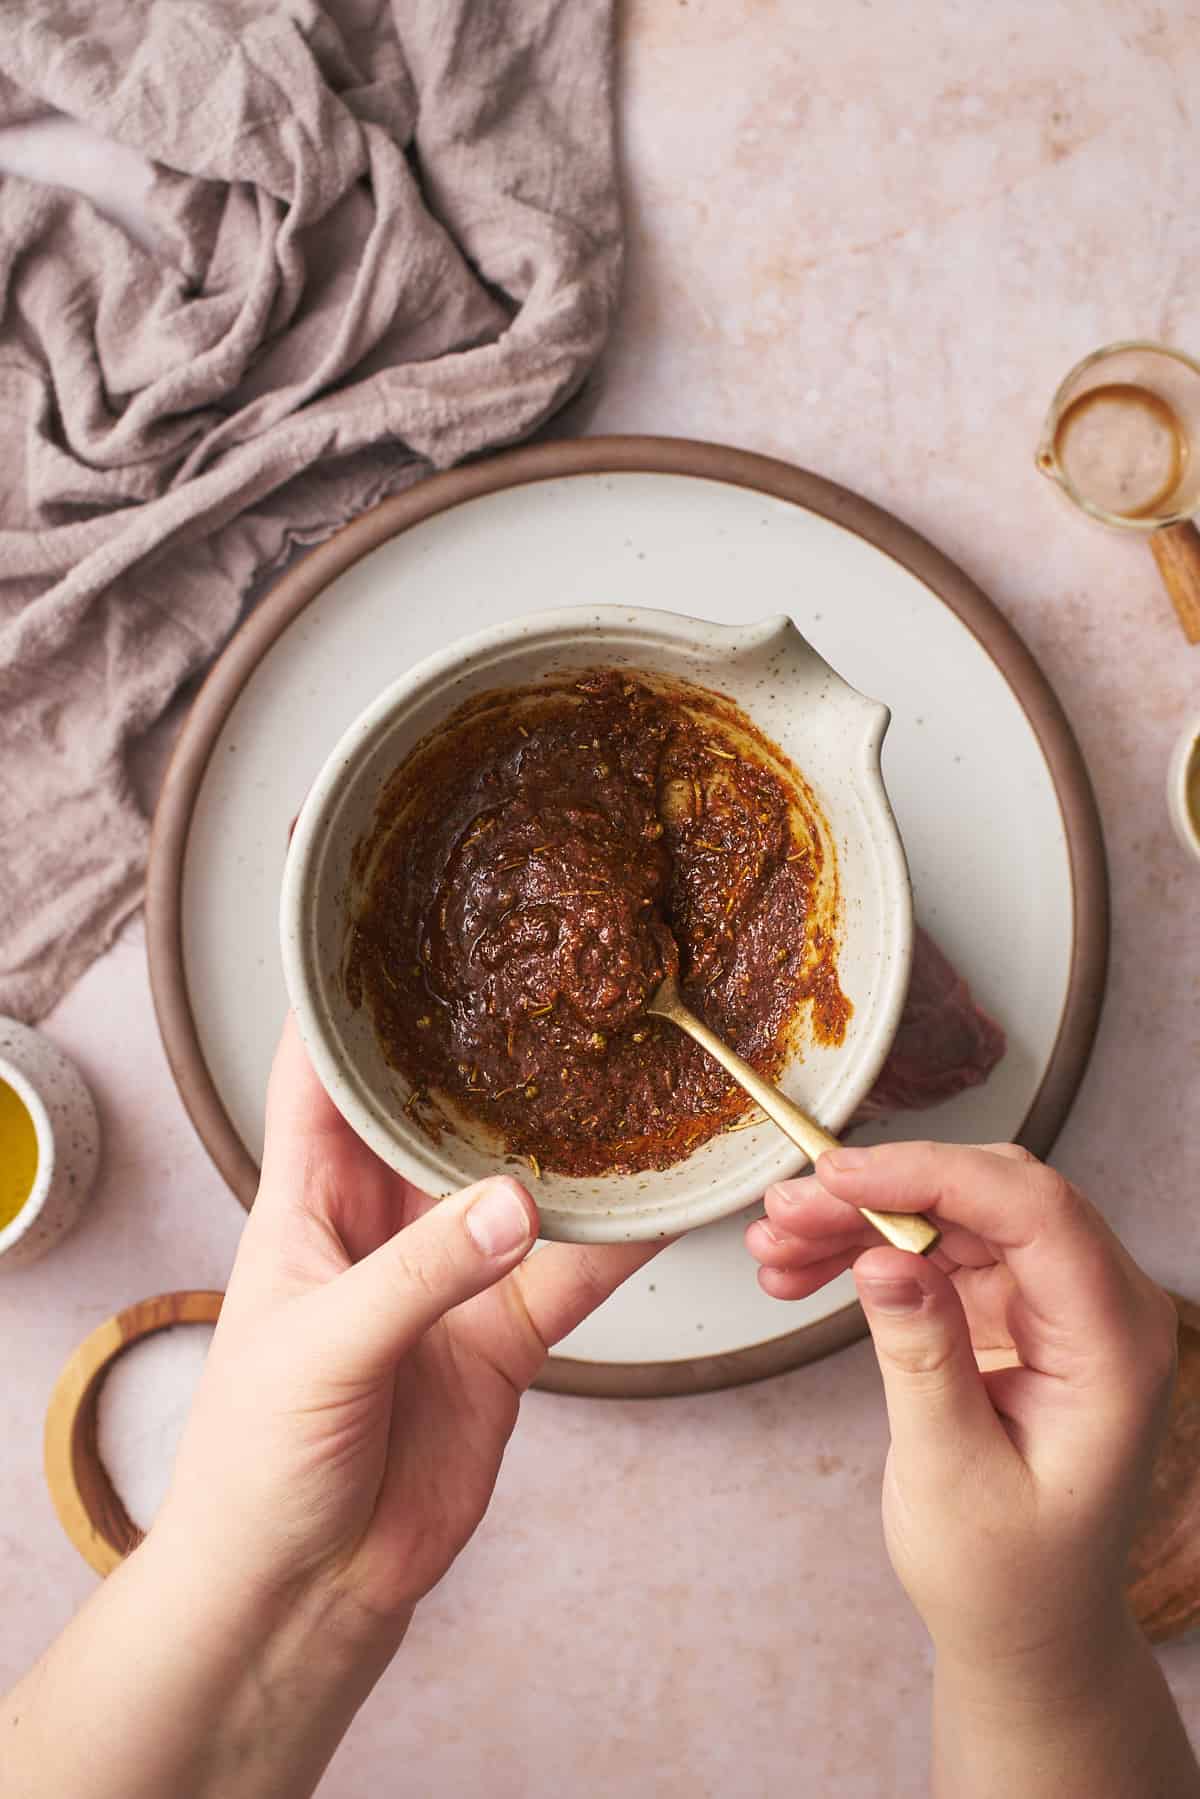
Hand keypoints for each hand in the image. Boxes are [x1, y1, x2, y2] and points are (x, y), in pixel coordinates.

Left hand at [158, 1015, 654, 1644]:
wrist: (306, 1589)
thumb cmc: (257, 1462)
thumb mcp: (321, 1351)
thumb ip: (419, 1277)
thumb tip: (514, 1205)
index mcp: (308, 1197)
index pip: (322, 1073)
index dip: (352, 1002)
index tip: (405, 929)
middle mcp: (385, 1219)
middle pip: (442, 1111)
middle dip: (491, 1054)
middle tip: (556, 984)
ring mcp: (451, 1273)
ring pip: (525, 1182)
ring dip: (572, 1143)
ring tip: (632, 1072)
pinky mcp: (506, 1333)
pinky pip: (576, 1269)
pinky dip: (621, 1237)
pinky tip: (666, 1196)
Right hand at [744, 1141, 1177, 1679]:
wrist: (1024, 1627)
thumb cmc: (1007, 1576)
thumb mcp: (952, 1476)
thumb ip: (924, 1358)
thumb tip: (884, 1260)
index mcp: (1115, 1347)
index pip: (1037, 1212)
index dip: (934, 1175)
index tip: (840, 1178)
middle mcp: (1098, 1309)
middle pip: (989, 1198)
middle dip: (880, 1194)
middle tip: (783, 1214)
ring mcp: (1055, 1305)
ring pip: (951, 1215)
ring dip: (859, 1221)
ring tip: (774, 1247)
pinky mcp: (1013, 1310)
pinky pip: (935, 1250)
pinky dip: (867, 1253)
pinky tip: (802, 1270)